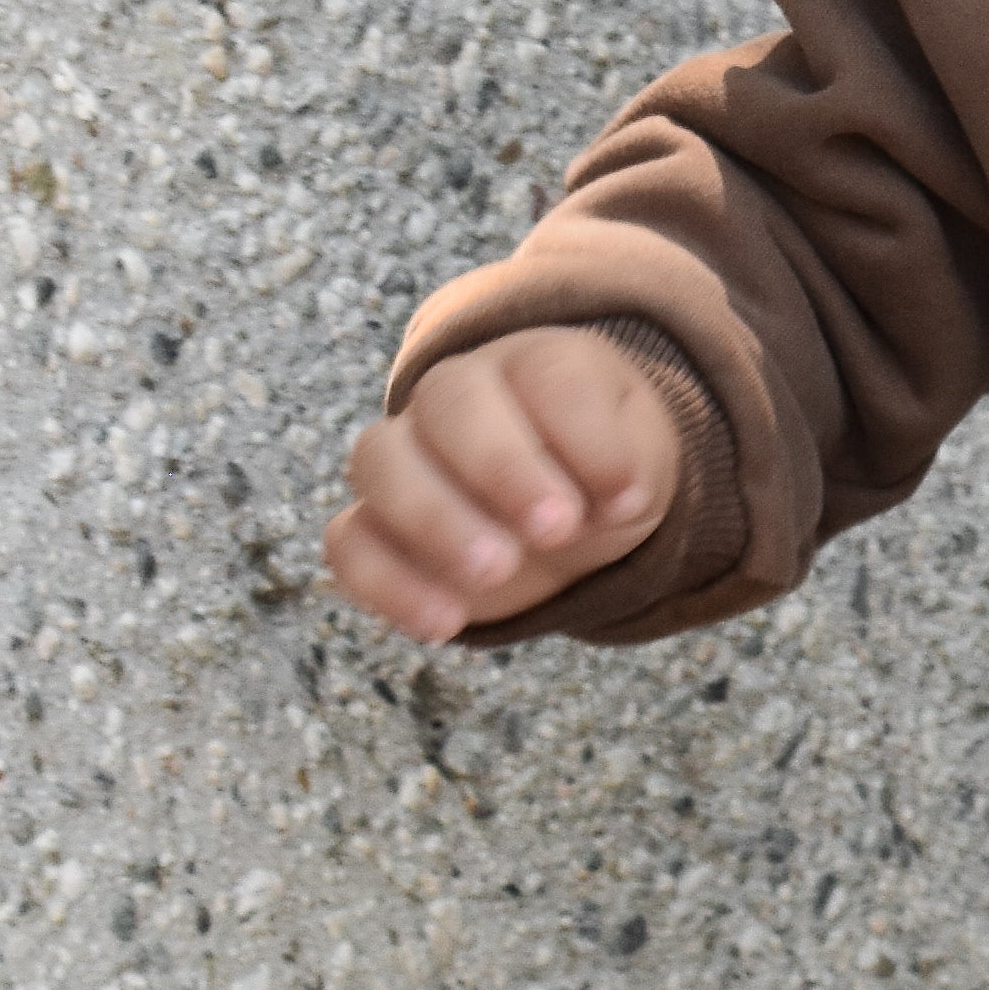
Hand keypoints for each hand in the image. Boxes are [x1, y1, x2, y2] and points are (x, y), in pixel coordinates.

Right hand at [327, 327, 683, 642]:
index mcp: (530, 365)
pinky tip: (444, 624)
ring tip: (497, 574)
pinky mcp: (374, 527)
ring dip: (435, 519)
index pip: (543, 376)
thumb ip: (628, 463)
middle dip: (501, 468)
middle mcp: (452, 397)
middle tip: (556, 532)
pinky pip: (349, 543)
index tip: (624, 499)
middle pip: (448, 403)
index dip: (584, 436)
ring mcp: (401, 457)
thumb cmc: (602, 471)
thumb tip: (614, 496)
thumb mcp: (639, 460)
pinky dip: (388, 583)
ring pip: (380, 461)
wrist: (571, 509)